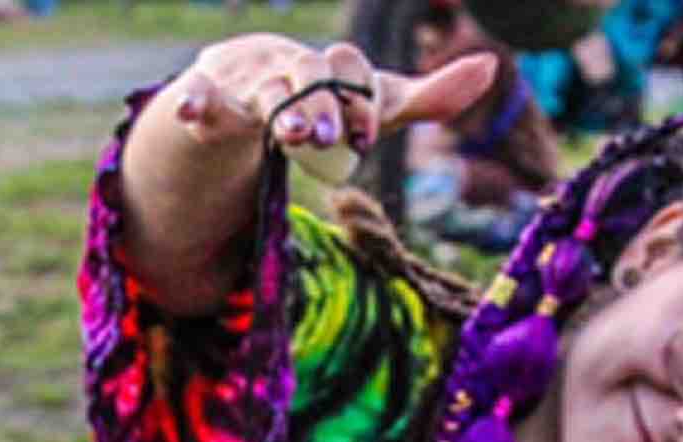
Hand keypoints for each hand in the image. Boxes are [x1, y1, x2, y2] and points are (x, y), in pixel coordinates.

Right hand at [171, 35, 495, 179]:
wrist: (242, 93)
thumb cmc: (320, 99)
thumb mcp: (372, 103)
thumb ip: (426, 95)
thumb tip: (490, 66)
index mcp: (330, 63)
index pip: (351, 71)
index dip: (361, 100)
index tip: (367, 137)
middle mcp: (290, 64)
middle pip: (309, 73)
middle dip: (323, 102)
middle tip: (332, 137)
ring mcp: (246, 79)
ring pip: (262, 90)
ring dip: (278, 109)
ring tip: (292, 133)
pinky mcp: (206, 99)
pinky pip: (197, 98)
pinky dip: (194, 104)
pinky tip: (193, 113)